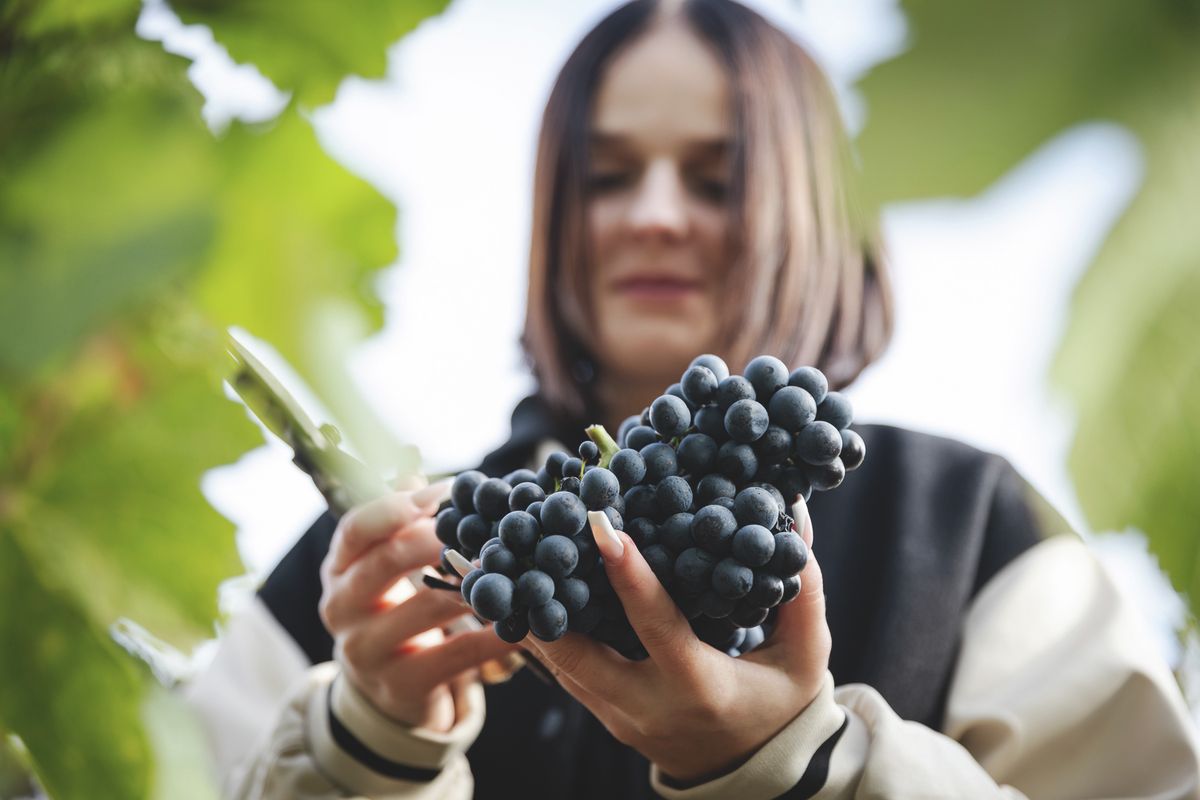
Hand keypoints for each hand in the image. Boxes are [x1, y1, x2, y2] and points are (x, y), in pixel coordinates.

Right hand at [319, 479, 517, 731]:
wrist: (387, 691)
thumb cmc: (395, 609)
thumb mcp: (386, 567)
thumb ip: (399, 523)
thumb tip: (412, 472)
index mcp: (339, 569)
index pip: (356, 528)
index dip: (401, 505)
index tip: (447, 491)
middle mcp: (341, 607)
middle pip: (388, 559)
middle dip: (441, 536)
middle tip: (485, 525)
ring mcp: (366, 651)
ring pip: (429, 605)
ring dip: (477, 582)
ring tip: (516, 565)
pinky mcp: (400, 686)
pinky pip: (457, 653)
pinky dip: (495, 634)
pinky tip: (524, 621)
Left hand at [521, 496, 828, 782]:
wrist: (752, 772)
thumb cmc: (781, 703)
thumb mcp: (806, 655)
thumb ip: (803, 588)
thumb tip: (793, 512)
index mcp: (700, 686)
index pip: (656, 626)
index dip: (628, 576)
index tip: (600, 525)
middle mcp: (648, 704)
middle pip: (575, 655)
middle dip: (542, 601)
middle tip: (521, 542)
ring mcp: (617, 715)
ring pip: (557, 663)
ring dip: (530, 611)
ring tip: (505, 556)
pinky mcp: (602, 714)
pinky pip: (562, 669)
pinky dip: (541, 628)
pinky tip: (523, 588)